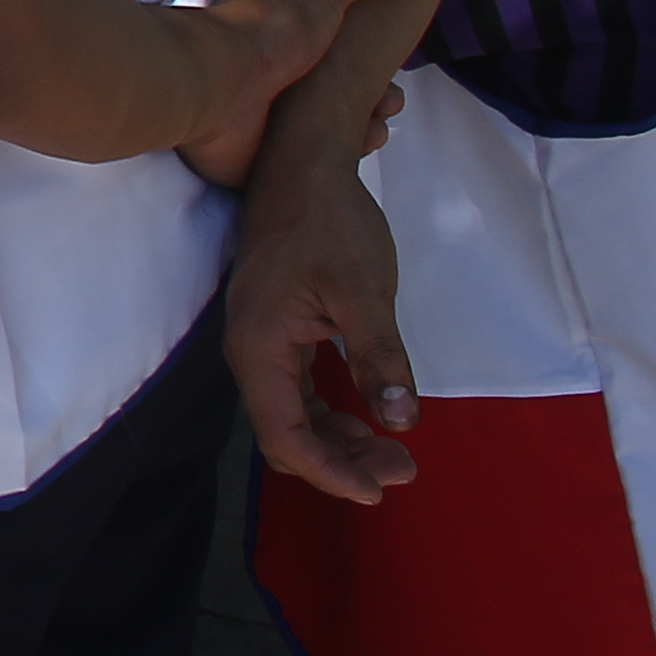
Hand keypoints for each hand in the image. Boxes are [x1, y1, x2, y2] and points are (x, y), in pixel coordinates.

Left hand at [176, 0, 451, 188]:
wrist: (217, 86)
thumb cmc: (268, 28)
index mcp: (288, 30)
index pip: (342, 46)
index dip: (377, 60)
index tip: (399, 70)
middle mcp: (278, 71)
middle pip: (343, 90)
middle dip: (378, 98)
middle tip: (388, 103)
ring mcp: (270, 115)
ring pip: (334, 128)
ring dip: (364, 129)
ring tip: (372, 129)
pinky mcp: (265, 155)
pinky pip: (314, 163)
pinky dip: (338, 158)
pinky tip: (353, 149)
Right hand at [226, 161, 419, 505]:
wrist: (302, 164)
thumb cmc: (329, 223)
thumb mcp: (364, 290)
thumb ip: (379, 356)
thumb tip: (401, 422)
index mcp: (260, 347)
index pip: (284, 435)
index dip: (329, 472)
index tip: (379, 491)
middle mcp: (251, 352)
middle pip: (285, 434)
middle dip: (340, 463)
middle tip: (403, 469)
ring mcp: (263, 342)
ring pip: (292, 416)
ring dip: (339, 442)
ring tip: (395, 452)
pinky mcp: (279, 332)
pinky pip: (298, 392)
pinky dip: (332, 415)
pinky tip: (368, 416)